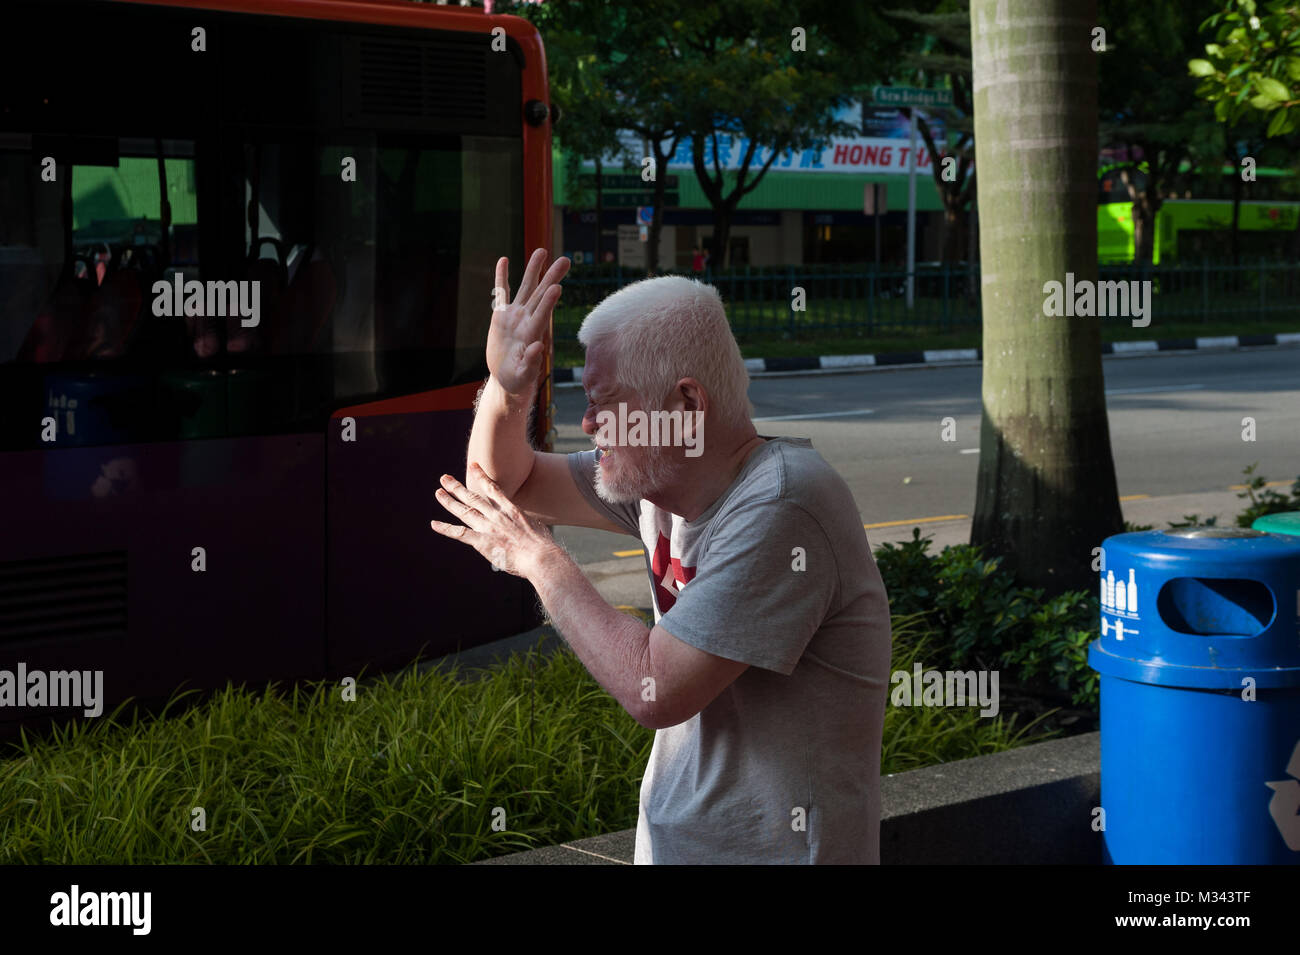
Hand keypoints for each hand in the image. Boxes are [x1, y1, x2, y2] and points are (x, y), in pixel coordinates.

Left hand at [430, 463, 557, 578]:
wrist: (541, 557)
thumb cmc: (544, 547)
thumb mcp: (536, 529)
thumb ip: (526, 526)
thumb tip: (527, 527)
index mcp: (511, 511)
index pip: (493, 489)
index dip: (481, 477)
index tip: (473, 466)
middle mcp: (497, 516)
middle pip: (473, 497)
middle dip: (457, 487)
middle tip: (444, 478)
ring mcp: (488, 528)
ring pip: (464, 511)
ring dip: (449, 501)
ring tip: (438, 492)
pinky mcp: (482, 542)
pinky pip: (460, 533)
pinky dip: (446, 529)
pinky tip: (434, 524)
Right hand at [486, 249, 569, 397]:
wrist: (507, 378)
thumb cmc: (517, 380)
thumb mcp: (523, 376)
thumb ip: (530, 362)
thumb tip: (537, 347)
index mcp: (532, 334)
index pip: (542, 314)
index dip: (549, 301)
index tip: (557, 287)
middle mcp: (526, 320)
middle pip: (540, 295)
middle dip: (551, 277)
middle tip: (565, 260)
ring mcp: (515, 316)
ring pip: (526, 288)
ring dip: (533, 270)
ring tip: (541, 251)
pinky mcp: (502, 316)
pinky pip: (501, 293)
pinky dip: (501, 277)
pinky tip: (503, 260)